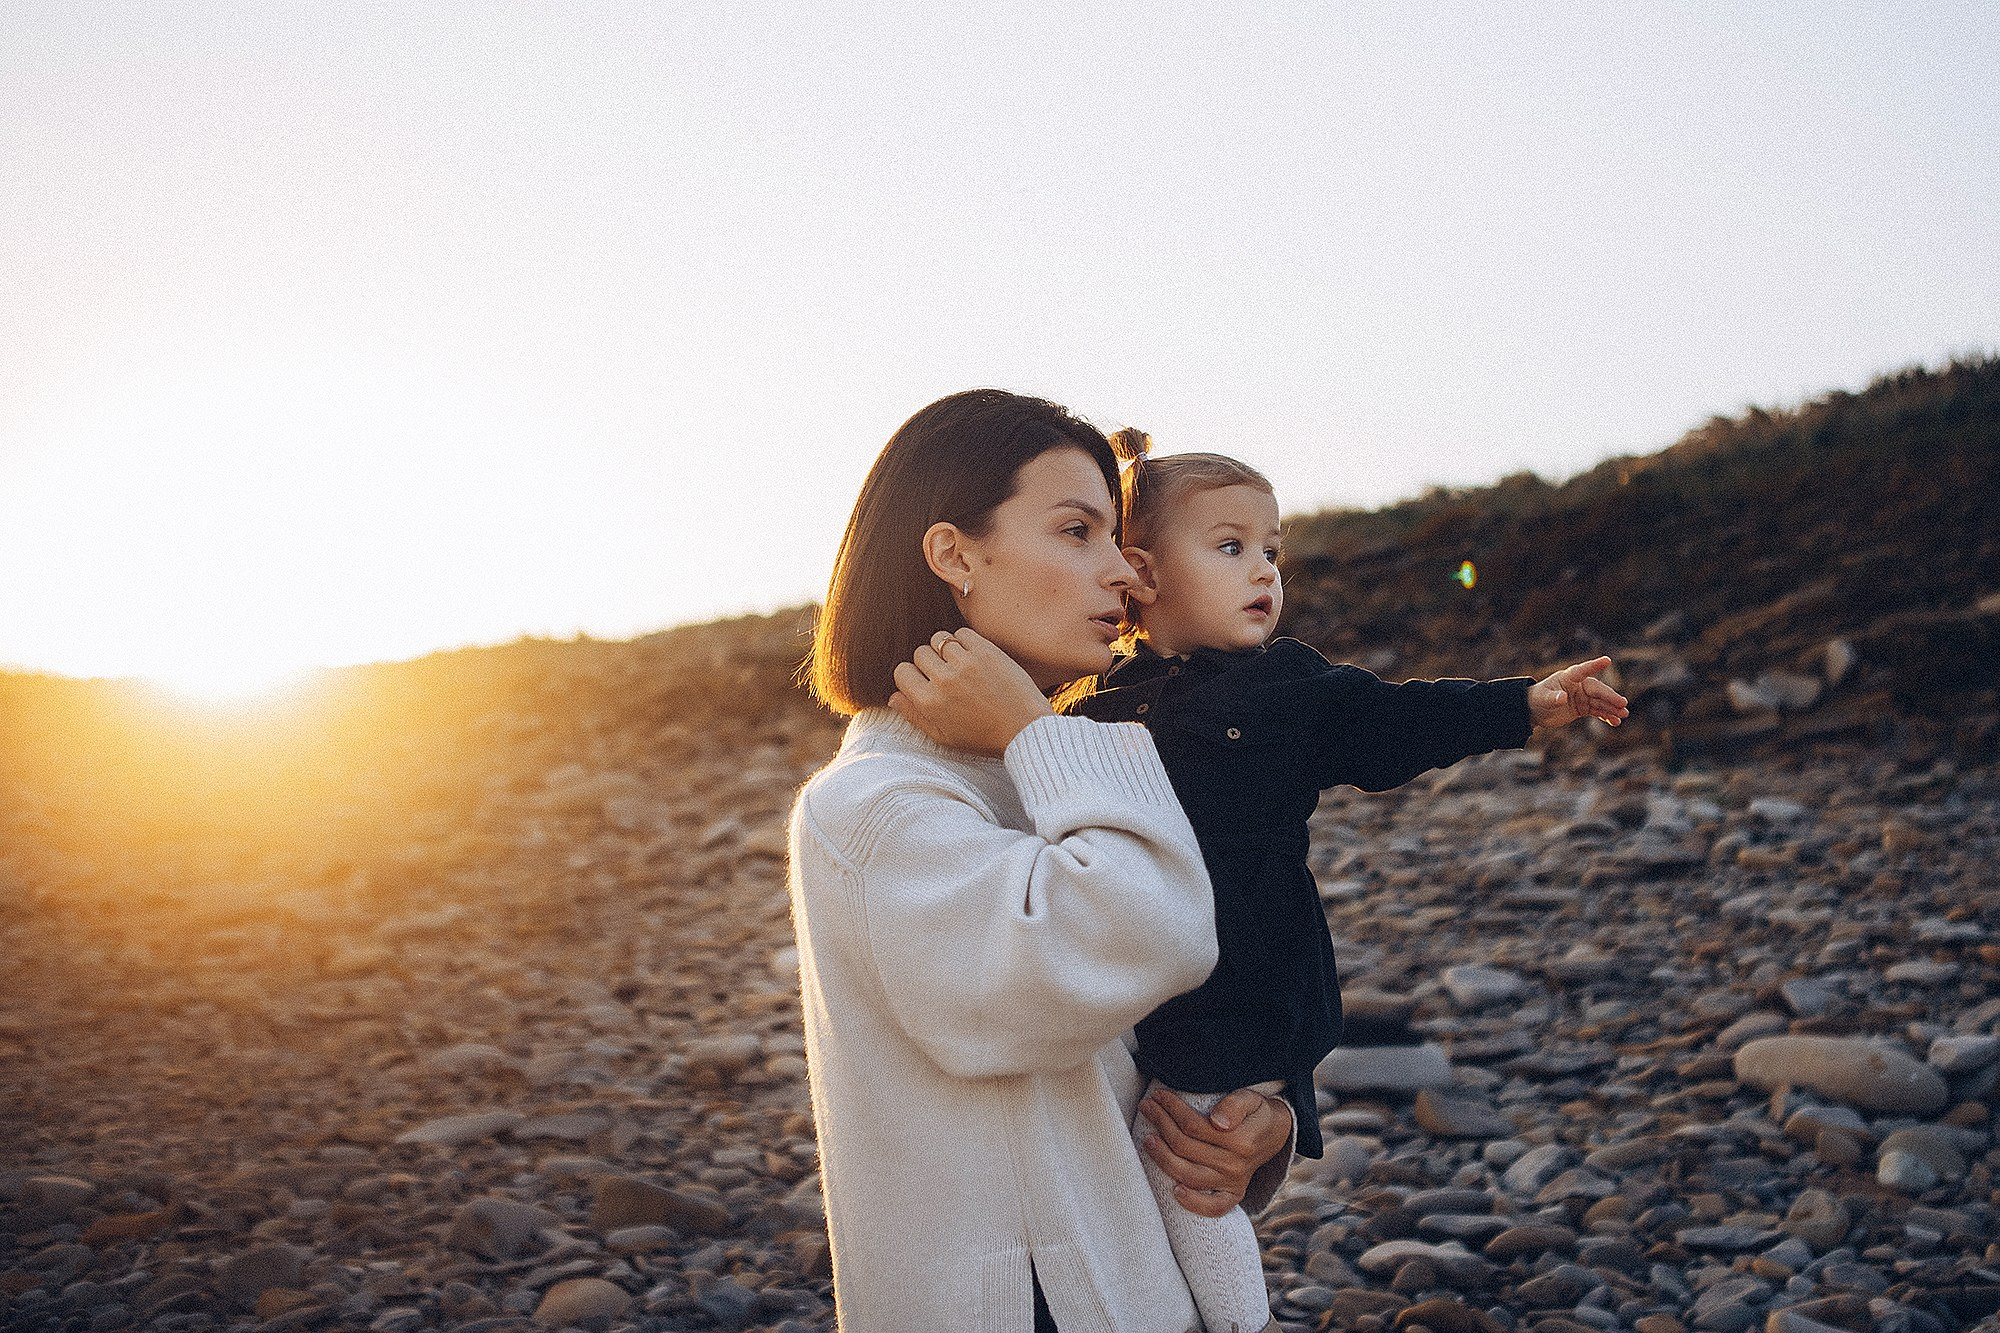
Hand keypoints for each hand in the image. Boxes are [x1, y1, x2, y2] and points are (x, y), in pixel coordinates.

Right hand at [887, 627, 1053, 756]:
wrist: (1024, 729)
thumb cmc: (984, 738)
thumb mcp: (943, 737)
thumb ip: (914, 716)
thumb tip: (892, 697)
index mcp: (930, 703)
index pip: (902, 672)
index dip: (912, 676)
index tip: (925, 681)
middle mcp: (944, 680)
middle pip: (920, 653)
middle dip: (929, 663)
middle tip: (946, 675)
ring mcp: (965, 663)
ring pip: (939, 639)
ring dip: (946, 650)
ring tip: (960, 664)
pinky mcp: (986, 651)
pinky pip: (962, 633)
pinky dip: (964, 641)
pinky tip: (973, 656)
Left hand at [1137, 1085, 1293, 1218]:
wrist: (1274, 1132)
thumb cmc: (1256, 1112)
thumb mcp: (1251, 1099)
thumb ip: (1235, 1105)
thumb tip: (1217, 1121)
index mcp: (1242, 1141)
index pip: (1194, 1126)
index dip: (1172, 1109)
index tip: (1158, 1096)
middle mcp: (1236, 1166)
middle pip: (1186, 1147)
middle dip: (1161, 1124)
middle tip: (1146, 1107)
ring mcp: (1233, 1183)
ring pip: (1189, 1175)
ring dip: (1162, 1158)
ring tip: (1147, 1139)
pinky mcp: (1232, 1196)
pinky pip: (1213, 1208)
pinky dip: (1194, 1204)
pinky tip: (1174, 1191)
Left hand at [1529, 656, 1628, 729]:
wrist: (1536, 710)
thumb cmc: (1538, 699)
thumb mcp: (1544, 699)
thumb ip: (1553, 699)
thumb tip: (1563, 698)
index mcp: (1568, 677)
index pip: (1583, 670)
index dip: (1594, 665)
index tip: (1607, 660)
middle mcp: (1578, 685)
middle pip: (1598, 690)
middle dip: (1611, 697)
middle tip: (1623, 704)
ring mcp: (1583, 696)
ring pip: (1601, 701)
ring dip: (1613, 708)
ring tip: (1624, 714)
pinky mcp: (1584, 707)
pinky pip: (1598, 711)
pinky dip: (1607, 716)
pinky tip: (1616, 722)